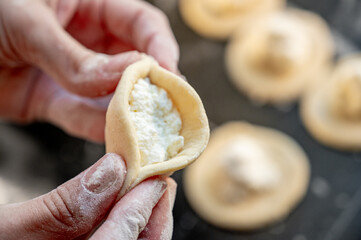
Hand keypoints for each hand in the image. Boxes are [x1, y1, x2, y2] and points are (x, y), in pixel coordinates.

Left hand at [0, 0, 178, 141]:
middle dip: (152, 89)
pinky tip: (119, 142)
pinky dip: (101, 130)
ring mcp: (74, 73)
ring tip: (149, 134)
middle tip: (167, 114)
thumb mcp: (26, 20)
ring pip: (113, 96)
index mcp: (91, 4)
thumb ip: (76, 55)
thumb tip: (130, 74)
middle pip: (135, 64)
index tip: (170, 78)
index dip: (161, 49)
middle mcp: (89, 40)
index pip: (143, 24)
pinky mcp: (55, 101)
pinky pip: (83, 117)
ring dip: (131, 115)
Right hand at [0, 153, 176, 239]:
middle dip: (152, 220)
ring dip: (141, 224)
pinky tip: (118, 211)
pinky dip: (121, 230)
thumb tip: (114, 171)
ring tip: (147, 194)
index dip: (142, 209)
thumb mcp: (5, 231)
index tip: (157, 179)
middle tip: (161, 184)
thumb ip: (62, 207)